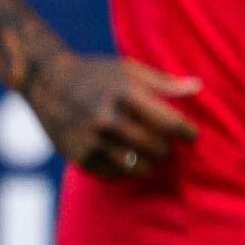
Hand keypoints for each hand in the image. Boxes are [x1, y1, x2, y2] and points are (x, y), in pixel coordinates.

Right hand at [15, 43, 202, 183]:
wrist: (45, 81)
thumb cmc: (94, 74)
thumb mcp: (129, 70)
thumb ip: (164, 82)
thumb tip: (198, 88)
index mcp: (126, 95)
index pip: (172, 123)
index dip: (188, 132)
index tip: (191, 135)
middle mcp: (109, 119)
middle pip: (158, 148)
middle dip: (166, 147)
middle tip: (163, 142)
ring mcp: (93, 140)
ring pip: (140, 167)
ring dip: (149, 162)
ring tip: (148, 153)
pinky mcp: (80, 156)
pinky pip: (116, 174)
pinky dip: (126, 168)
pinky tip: (125, 156)